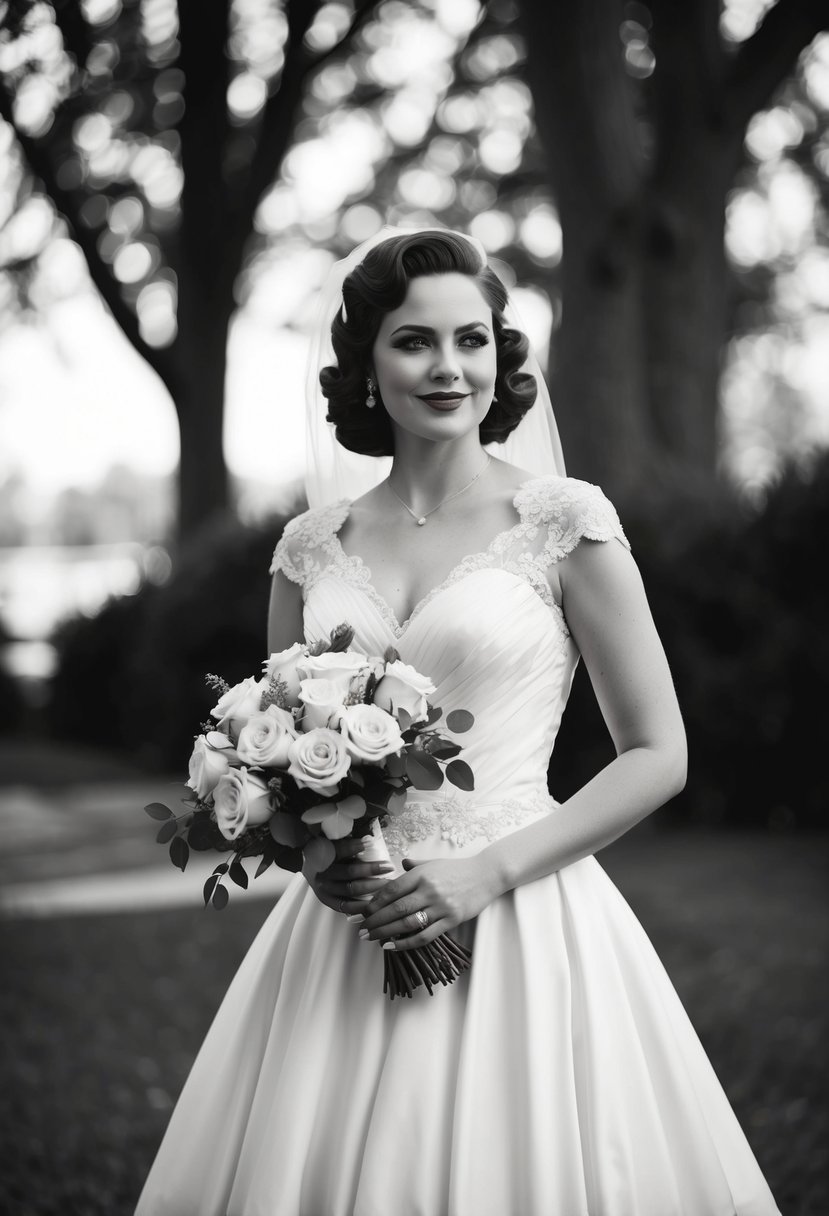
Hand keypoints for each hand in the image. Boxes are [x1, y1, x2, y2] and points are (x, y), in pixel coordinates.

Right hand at [306, 836, 395, 915]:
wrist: (312, 872)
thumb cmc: (330, 856)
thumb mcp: (334, 845)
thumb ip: (348, 843)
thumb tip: (369, 839)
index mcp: (322, 856)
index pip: (338, 850)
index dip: (353, 846)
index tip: (369, 843)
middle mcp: (323, 874)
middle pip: (349, 871)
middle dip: (371, 869)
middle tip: (389, 867)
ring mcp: (325, 890)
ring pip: (350, 889)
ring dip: (372, 887)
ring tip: (388, 884)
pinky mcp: (329, 902)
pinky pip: (347, 906)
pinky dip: (361, 905)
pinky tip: (375, 901)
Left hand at [357, 854, 500, 949]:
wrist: (486, 875)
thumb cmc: (457, 869)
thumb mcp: (433, 863)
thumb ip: (414, 867)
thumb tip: (399, 866)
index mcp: (421, 874)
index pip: (392, 890)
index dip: (375, 902)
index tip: (363, 912)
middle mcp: (429, 890)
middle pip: (396, 909)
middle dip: (375, 921)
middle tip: (361, 930)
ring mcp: (441, 906)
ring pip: (408, 923)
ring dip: (386, 933)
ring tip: (372, 939)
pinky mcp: (451, 920)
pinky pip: (425, 935)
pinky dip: (407, 943)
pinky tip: (393, 946)